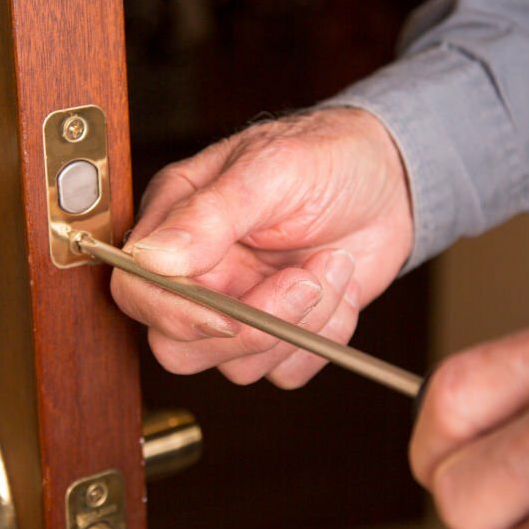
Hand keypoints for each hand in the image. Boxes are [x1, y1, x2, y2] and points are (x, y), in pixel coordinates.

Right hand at [111, 107, 411, 387]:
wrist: (392, 180)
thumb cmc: (327, 156)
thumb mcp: (270, 169)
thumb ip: (209, 214)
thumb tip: (152, 256)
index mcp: (178, 224)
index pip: (136, 291)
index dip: (175, 314)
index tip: (227, 313)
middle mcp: (201, 273)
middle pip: (180, 348)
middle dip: (250, 330)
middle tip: (303, 283)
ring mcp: (239, 307)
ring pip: (240, 367)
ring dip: (301, 324)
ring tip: (332, 264)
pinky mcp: (281, 334)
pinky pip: (286, 373)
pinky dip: (324, 339)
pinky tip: (339, 287)